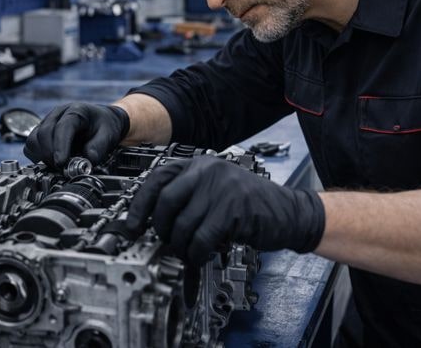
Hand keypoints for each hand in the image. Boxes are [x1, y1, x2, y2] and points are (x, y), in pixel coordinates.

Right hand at [23, 103, 129, 167]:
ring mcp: (48, 122)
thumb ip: (99, 147)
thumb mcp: (108, 135)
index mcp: (76, 111)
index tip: (61, 163)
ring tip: (58, 165)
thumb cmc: (104, 126)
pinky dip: (37, 156)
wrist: (101, 121)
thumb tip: (88, 160)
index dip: (60, 145)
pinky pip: (31, 145)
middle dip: (51, 154)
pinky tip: (50, 161)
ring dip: (42, 156)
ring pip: (33, 139)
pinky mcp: (42, 132)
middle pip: (44, 133)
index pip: (63, 126)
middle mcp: (58, 114)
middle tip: (62, 168)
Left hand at [125, 155, 325, 264]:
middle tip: (166, 242)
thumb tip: (150, 221)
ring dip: (181, 246)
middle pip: (165, 201)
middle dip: (160, 228)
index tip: (131, 226)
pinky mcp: (233, 210)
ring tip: (188, 252)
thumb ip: (187, 197)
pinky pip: (201, 238)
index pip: (157, 179)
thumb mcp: (215, 190)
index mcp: (198, 163)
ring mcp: (221, 188)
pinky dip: (197, 253)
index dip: (139, 205)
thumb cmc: (248, 205)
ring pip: (182, 224)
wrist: (288, 212)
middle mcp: (207, 171)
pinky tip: (202, 256)